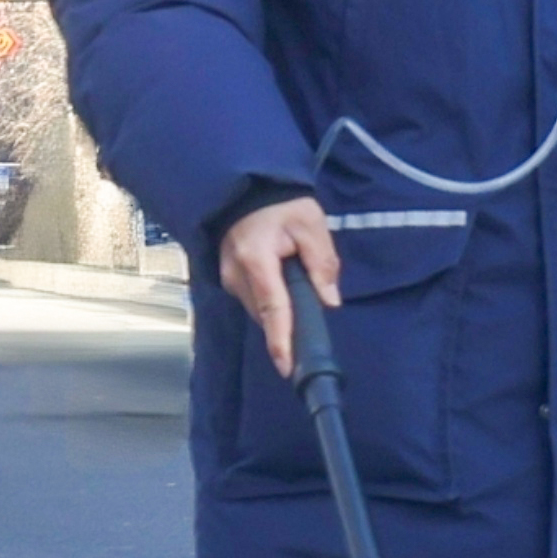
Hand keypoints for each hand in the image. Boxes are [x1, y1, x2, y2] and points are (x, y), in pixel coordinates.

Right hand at [219, 195, 339, 378]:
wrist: (248, 189)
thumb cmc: (282, 204)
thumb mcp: (311, 225)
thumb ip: (322, 263)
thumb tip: (329, 301)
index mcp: (256, 260)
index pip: (272, 309)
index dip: (281, 341)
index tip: (287, 368)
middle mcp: (235, 273)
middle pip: (265, 314)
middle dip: (287, 325)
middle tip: (310, 323)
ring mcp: (226, 276)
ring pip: (258, 310)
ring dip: (279, 311)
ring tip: (297, 292)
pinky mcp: (227, 276)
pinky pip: (252, 299)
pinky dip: (269, 302)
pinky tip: (283, 290)